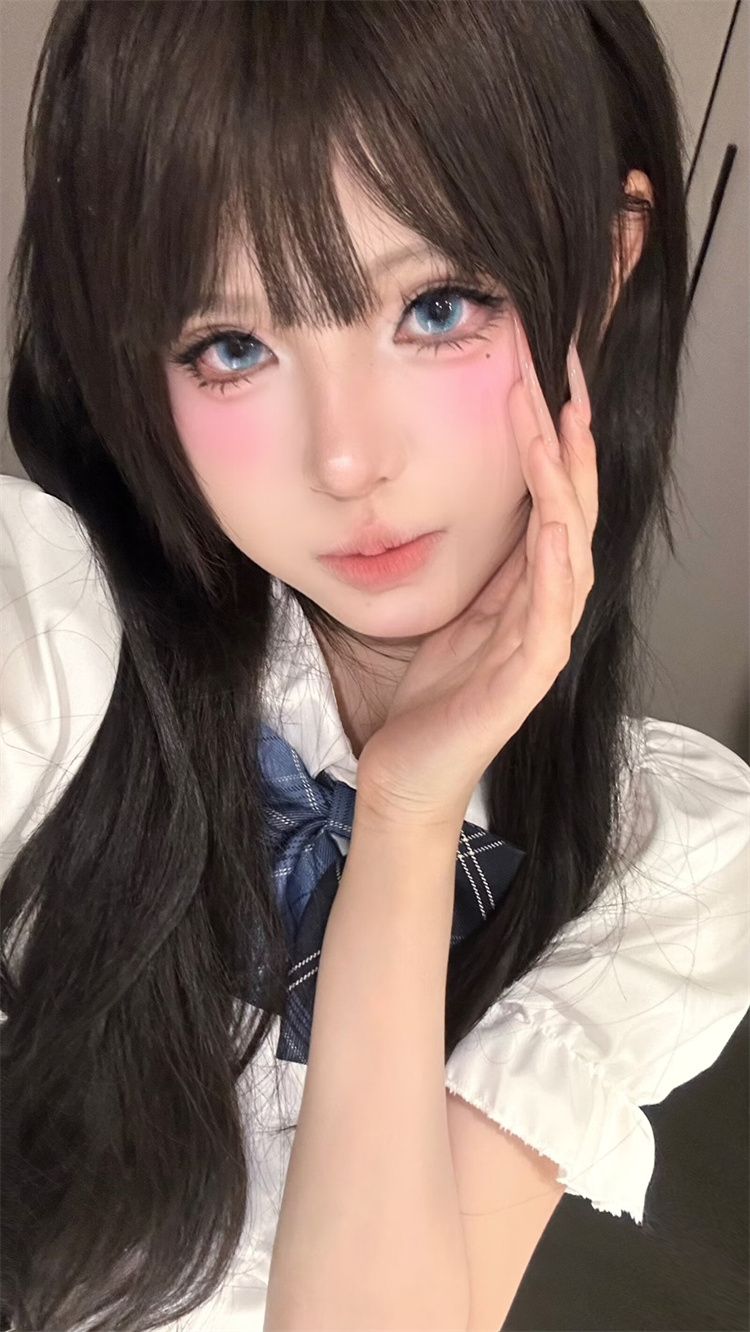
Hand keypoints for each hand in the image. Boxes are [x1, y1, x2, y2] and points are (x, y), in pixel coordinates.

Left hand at [356, 310, 598, 827]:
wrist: (408, 774)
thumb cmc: (429, 700)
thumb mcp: (453, 613)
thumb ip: (483, 569)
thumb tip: (487, 506)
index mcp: (526, 592)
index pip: (552, 502)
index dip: (555, 442)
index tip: (546, 378)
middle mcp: (546, 610)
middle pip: (572, 512)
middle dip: (570, 444)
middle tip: (565, 376)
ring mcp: (542, 644)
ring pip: (569, 551)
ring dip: (565, 487)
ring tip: (559, 427)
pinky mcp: (527, 680)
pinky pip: (549, 614)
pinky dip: (555, 566)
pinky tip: (554, 523)